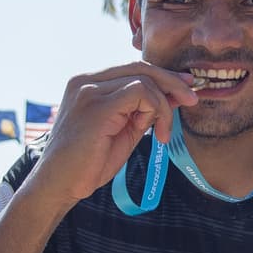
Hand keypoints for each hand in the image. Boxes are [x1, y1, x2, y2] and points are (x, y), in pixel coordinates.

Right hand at [30, 62, 200, 206]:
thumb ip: (145, 111)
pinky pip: (140, 93)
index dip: (163, 76)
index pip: (133, 68)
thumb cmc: (89, 163)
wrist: (60, 185)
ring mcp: (88, 90)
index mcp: (89, 83)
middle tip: (192, 99)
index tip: (185, 89)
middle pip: (140, 67)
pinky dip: (156, 111)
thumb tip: (175, 96)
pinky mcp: (96, 105)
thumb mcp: (125, 131)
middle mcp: (85, 80)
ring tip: (162, 134)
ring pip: (143, 80)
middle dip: (172, 82)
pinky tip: (156, 134)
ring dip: (164, 107)